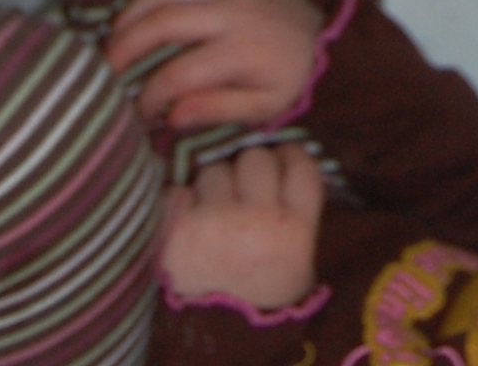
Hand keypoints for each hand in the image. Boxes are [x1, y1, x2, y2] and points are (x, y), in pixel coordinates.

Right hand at [105, 0, 323, 131]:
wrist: (330, 37)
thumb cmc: (291, 79)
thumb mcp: (264, 108)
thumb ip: (216, 109)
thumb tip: (170, 116)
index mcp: (239, 52)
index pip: (177, 74)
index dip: (149, 97)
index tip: (140, 114)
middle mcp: (231, 13)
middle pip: (163, 21)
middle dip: (126, 46)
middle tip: (105, 70)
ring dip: (133, 11)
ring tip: (114, 37)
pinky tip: (144, 4)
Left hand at [159, 145, 322, 313]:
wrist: (216, 331)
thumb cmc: (260, 282)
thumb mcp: (297, 253)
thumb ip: (296, 203)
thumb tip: (286, 145)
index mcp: (294, 233)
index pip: (300, 165)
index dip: (288, 159)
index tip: (279, 167)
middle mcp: (259, 225)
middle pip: (257, 158)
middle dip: (248, 173)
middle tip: (242, 201)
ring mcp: (215, 227)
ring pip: (216, 169)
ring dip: (213, 186)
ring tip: (214, 218)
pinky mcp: (177, 232)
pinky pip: (179, 190)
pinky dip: (180, 203)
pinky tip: (187, 222)